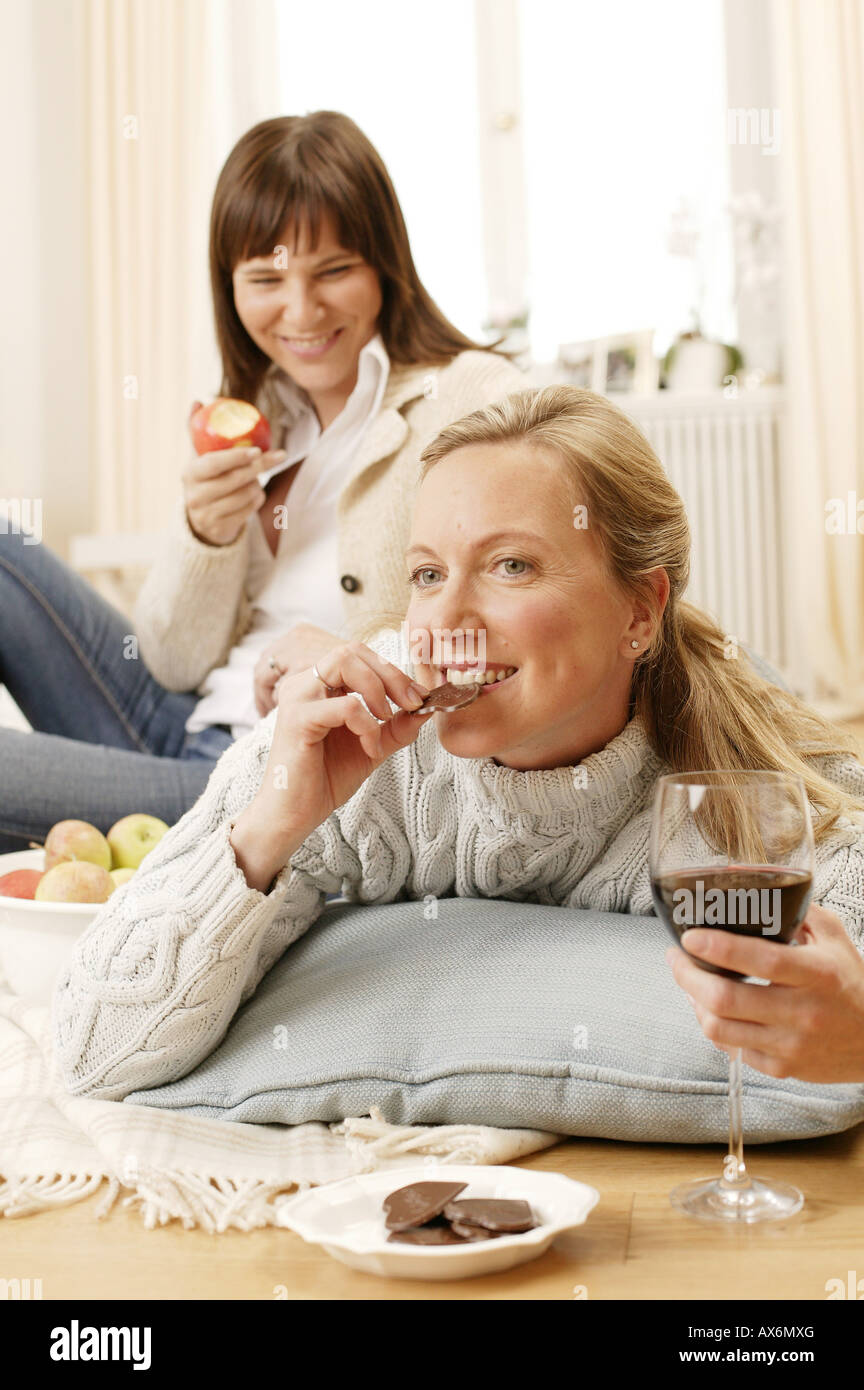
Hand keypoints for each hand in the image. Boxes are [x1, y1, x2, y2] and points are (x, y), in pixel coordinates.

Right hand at [182, 400, 286, 545]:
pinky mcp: (220, 528)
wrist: (200, 520)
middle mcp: (194, 496)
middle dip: (258, 467)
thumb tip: (197, 401)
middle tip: (278, 455)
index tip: (256, 449)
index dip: (236, 456)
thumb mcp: (198, 457)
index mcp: (189, 474)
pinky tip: (254, 493)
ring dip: (257, 484)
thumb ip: (197, 431)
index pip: (214, 463)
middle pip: (234, 480)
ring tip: (256, 477)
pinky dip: (257, 499)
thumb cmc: (205, 480)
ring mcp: (206, 515)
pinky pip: (250, 510)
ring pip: (245, 495)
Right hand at [229, 641, 430, 890]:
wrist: (295, 814)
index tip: (419, 698)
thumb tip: (426, 707)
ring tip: (386, 722)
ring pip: (345, 663)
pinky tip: (370, 749)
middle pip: (352, 650)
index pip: (358, 655)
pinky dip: (367, 726)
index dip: (393, 671)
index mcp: (319, 686)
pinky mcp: (297, 719)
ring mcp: (298, 697)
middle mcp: (304, 684)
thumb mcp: (372, 746)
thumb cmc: (326, 779)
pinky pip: (346, 706)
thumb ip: (396, 726)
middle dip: (391, 674)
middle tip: (413, 703)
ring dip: (377, 691)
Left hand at [666, 904, 863, 1081]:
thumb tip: (751, 884)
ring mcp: (791, 1044)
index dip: (718, 947)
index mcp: (816, 974)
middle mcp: (802, 1012)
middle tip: (677, 958)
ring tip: (691, 983)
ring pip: (720, 1028)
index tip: (691, 936)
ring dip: (695, 1002)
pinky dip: (716, 1027)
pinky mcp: (782, 1068)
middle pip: (726, 998)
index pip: (760, 959)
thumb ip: (796, 911)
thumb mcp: (833, 939)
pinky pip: (732, 1049)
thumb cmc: (851, 985)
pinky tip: (713, 1010)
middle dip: (688, 975)